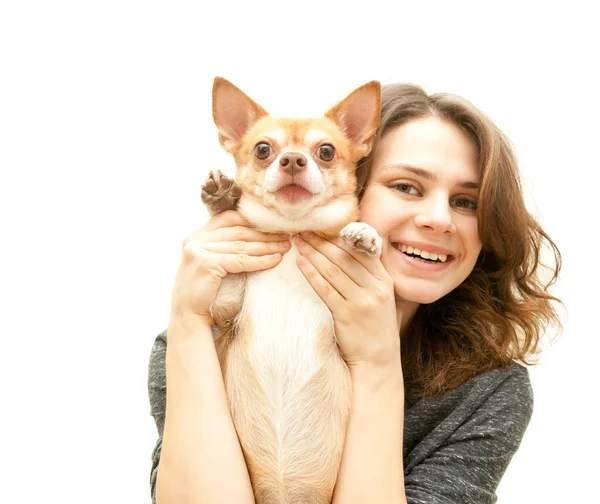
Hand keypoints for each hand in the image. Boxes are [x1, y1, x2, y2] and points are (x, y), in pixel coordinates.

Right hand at [171, 210, 290, 324]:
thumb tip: (257, 234)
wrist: (188, 316)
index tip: (274, 226)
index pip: (229, 219)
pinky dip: (261, 260)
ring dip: (267, 246)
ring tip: (285, 247)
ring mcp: (198, 250)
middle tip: (286, 237)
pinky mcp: (206, 263)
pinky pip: (241, 260)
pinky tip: (275, 260)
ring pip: (241, 245)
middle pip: (238, 231)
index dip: (253, 221)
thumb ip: (223, 246)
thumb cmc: (204, 291)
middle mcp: (194, 239)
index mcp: (195, 235)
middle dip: (264, 234)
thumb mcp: (210, 261)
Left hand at [294, 232, 399, 368]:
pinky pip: (325, 289)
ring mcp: (362, 301)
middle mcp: (376, 288)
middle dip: (321, 242)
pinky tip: (301, 263)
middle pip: (344, 257)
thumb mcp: (384, 299)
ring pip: (333, 270)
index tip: (322, 228)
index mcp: (385, 280)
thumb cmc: (377, 328)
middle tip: (304, 230)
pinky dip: (312, 274)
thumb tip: (355, 252)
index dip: (339, 237)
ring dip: (313, 253)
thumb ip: (372, 276)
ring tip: (299, 242)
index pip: (361, 251)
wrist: (378, 361)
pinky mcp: (346, 315)